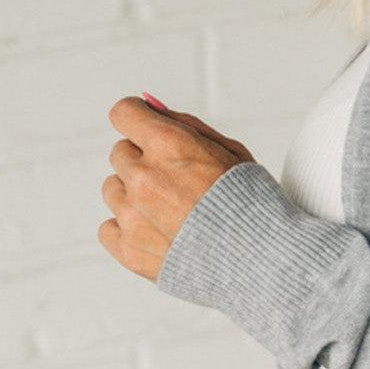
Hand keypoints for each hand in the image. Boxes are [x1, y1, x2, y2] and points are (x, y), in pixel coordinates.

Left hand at [99, 96, 256, 282]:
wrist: (261, 261)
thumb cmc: (252, 205)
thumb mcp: (229, 150)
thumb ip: (185, 125)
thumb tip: (150, 107)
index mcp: (169, 145)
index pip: (123, 113)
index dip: (138, 121)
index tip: (147, 132)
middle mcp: (144, 177)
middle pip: (120, 153)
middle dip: (143, 161)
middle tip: (175, 182)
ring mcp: (133, 215)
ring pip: (112, 189)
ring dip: (134, 195)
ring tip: (170, 212)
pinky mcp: (128, 249)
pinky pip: (108, 228)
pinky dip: (128, 229)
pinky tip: (158, 233)